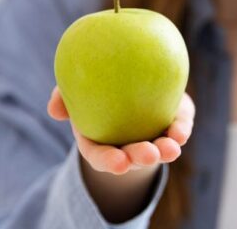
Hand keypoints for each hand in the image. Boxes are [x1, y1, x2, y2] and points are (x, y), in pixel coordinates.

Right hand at [47, 86, 194, 174]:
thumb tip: (54, 110)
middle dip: (141, 158)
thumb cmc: (95, 83)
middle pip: (132, 157)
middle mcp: (125, 143)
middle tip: (149, 155)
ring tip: (172, 148)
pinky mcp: (169, 122)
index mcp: (99, 139)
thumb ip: (62, 95)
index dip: (109, 162)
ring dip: (165, 151)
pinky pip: (177, 130)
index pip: (100, 156)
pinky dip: (180, 132)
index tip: (119, 164)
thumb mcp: (74, 87)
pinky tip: (182, 132)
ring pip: (158, 149)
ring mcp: (149, 135)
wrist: (126, 72)